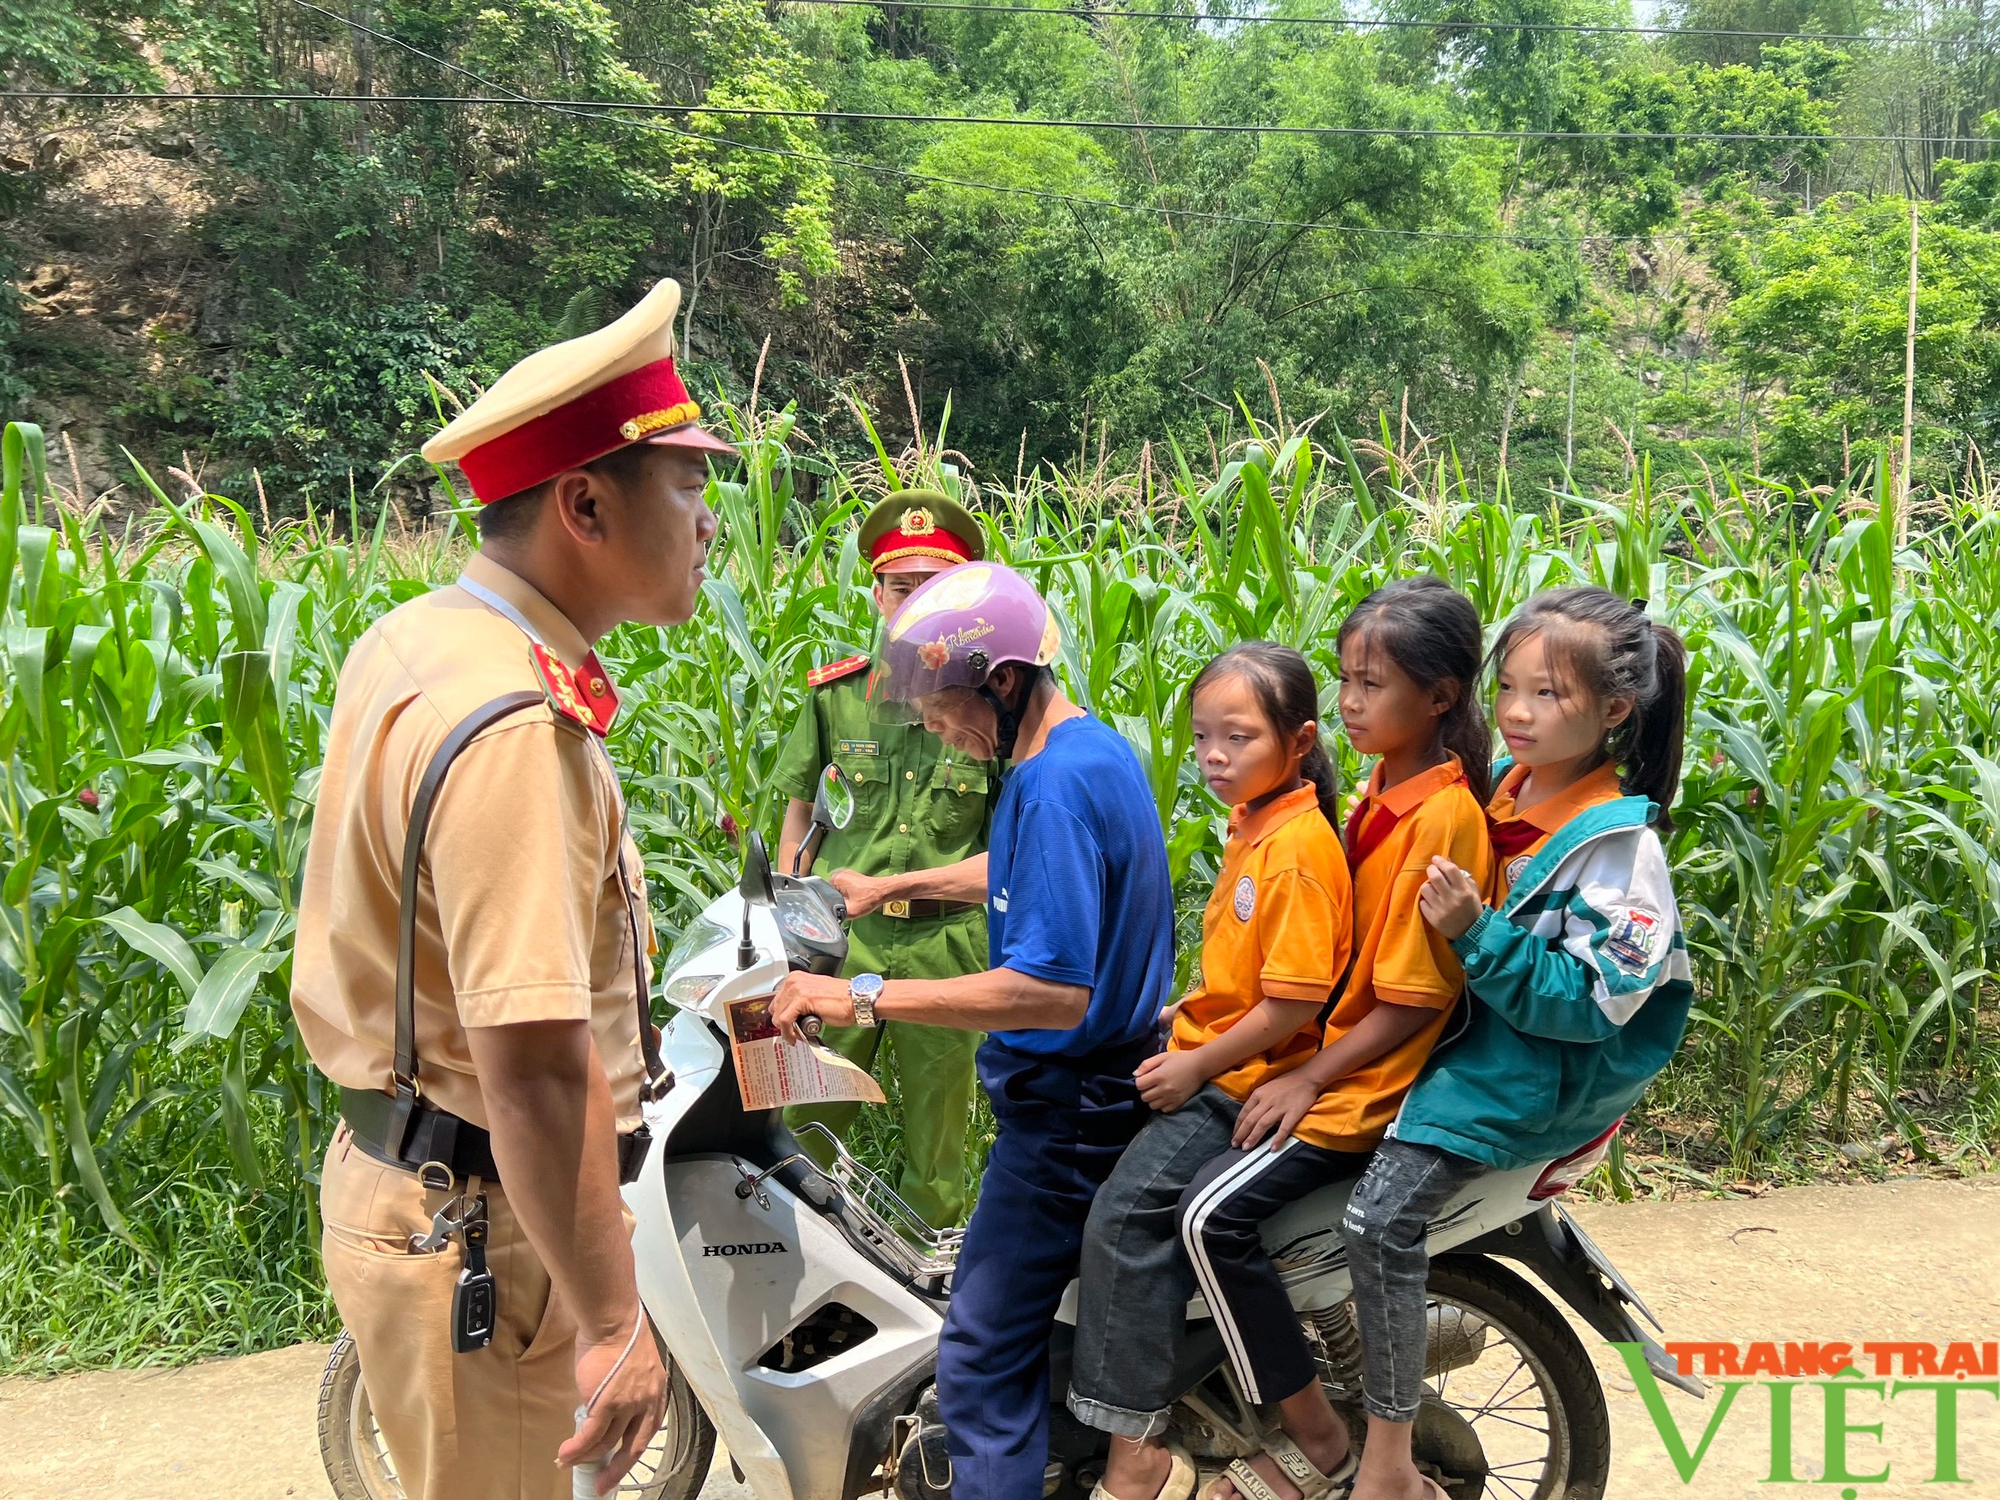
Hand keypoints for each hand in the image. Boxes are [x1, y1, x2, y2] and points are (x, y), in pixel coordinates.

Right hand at [559, 1310, 666, 1494]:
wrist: (612, 1319)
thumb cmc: (619, 1333)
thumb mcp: (635, 1365)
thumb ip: (628, 1388)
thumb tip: (607, 1406)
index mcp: (656, 1392)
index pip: (648, 1432)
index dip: (632, 1451)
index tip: (620, 1464)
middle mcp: (647, 1402)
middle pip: (632, 1446)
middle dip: (616, 1469)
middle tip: (602, 1483)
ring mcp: (627, 1405)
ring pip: (605, 1443)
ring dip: (585, 1457)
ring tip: (568, 1462)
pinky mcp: (606, 1403)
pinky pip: (589, 1435)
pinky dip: (576, 1448)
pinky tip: (564, 1455)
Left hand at [772, 971, 854, 1041]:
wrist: (856, 999)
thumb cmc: (841, 999)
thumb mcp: (814, 996)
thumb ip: (800, 1001)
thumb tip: (790, 1015)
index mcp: (795, 978)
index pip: (777, 1001)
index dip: (781, 1016)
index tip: (787, 1027)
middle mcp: (794, 980)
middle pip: (775, 1009)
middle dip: (783, 1024)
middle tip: (794, 1033)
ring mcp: (797, 989)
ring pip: (778, 1016)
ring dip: (786, 1030)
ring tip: (797, 1036)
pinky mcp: (801, 1000)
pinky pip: (785, 1020)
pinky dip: (788, 1032)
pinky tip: (796, 1037)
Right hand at [829, 868, 888, 917]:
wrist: (884, 891)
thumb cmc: (869, 898)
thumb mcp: (850, 911)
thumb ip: (836, 914)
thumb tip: (829, 916)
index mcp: (835, 878)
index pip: (823, 894)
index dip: (829, 904)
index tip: (837, 910)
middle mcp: (838, 873)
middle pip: (830, 893)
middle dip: (836, 901)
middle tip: (846, 907)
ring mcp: (846, 874)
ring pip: (837, 892)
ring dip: (842, 899)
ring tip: (851, 904)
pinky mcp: (852, 877)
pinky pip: (844, 889)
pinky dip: (847, 896)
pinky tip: (854, 900)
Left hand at [1134, 1049, 1205, 1112]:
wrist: (1200, 1066)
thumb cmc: (1180, 1059)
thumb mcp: (1162, 1056)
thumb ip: (1146, 1064)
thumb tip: (1135, 1075)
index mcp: (1159, 1075)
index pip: (1139, 1085)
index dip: (1140, 1081)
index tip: (1146, 1078)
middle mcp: (1164, 1088)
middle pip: (1144, 1097)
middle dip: (1145, 1091)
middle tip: (1152, 1085)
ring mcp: (1172, 1097)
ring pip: (1152, 1105)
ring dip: (1153, 1099)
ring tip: (1159, 1091)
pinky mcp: (1179, 1103)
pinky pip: (1164, 1110)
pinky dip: (1162, 1105)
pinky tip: (1166, 1097)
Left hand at [1232, 1070, 1321, 1150]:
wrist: (1306, 1077)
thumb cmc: (1286, 1082)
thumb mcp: (1267, 1087)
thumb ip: (1259, 1101)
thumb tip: (1252, 1117)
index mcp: (1258, 1093)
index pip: (1244, 1112)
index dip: (1238, 1126)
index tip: (1235, 1135)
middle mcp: (1267, 1100)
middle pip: (1250, 1120)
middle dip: (1241, 1134)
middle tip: (1236, 1145)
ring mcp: (1280, 1107)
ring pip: (1262, 1125)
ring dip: (1253, 1137)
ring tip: (1247, 1148)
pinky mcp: (1293, 1113)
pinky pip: (1284, 1128)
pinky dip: (1277, 1139)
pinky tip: (1272, 1149)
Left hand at [1418, 856, 1483, 940]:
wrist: (1471, 933)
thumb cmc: (1472, 909)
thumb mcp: (1473, 892)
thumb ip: (1462, 877)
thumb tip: (1447, 861)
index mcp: (1464, 891)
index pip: (1451, 869)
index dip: (1441, 861)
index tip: (1436, 859)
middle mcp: (1452, 899)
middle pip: (1435, 876)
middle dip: (1431, 869)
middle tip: (1432, 869)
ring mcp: (1441, 910)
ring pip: (1425, 888)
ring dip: (1427, 885)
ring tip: (1432, 887)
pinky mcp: (1433, 919)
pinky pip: (1422, 903)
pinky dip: (1425, 899)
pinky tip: (1431, 901)